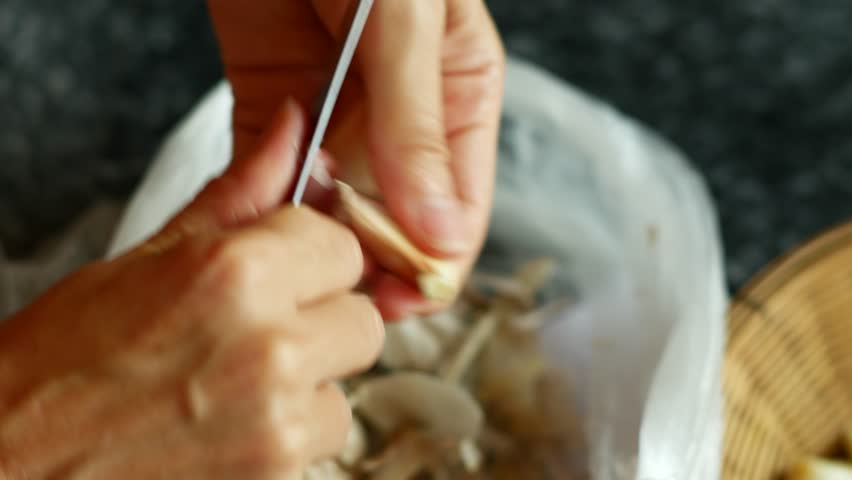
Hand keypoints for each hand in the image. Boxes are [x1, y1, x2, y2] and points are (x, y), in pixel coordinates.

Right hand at [0, 103, 383, 478]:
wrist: (14, 464)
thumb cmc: (63, 363)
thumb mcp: (146, 258)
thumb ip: (238, 195)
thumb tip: (292, 129)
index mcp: (236, 274)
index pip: (344, 245)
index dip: (312, 257)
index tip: (284, 270)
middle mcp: (270, 348)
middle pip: (363, 318)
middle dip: (320, 319)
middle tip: (257, 329)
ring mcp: (277, 423)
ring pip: (348, 383)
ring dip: (308, 382)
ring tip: (235, 383)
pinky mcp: (277, 477)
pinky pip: (324, 437)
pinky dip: (291, 432)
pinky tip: (231, 424)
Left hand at [207, 0, 505, 319]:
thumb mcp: (406, 25)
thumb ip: (418, 126)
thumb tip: (439, 232)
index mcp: (460, 97)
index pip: (460, 207)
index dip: (433, 261)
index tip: (401, 299)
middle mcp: (404, 119)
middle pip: (397, 218)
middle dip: (370, 260)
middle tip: (338, 291)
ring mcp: (341, 116)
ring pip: (335, 206)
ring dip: (314, 238)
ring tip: (293, 260)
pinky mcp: (280, 105)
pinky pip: (276, 172)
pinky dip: (265, 202)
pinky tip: (256, 223)